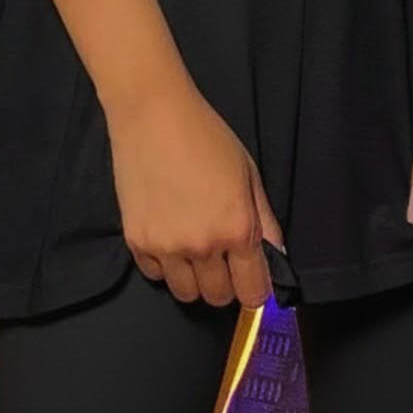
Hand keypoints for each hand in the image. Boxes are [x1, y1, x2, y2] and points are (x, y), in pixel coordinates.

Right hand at [106, 78, 284, 307]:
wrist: (153, 114)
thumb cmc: (206, 136)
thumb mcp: (248, 174)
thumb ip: (265, 220)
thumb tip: (276, 256)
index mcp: (237, 228)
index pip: (253, 293)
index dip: (255, 290)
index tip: (251, 280)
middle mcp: (203, 245)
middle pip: (217, 298)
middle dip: (225, 283)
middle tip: (221, 257)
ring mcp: (167, 247)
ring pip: (186, 293)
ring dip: (193, 278)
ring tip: (192, 246)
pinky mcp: (137, 242)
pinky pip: (156, 275)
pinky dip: (164, 264)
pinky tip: (168, 233)